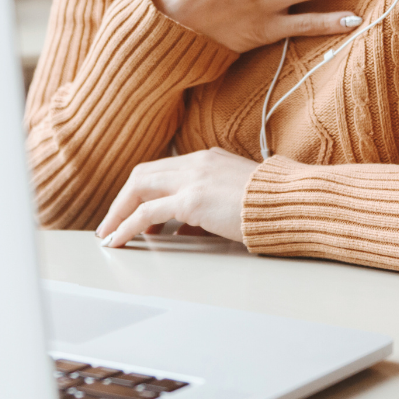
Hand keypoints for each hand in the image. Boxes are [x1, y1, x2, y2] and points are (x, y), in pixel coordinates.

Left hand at [96, 148, 257, 246]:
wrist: (290, 202)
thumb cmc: (271, 204)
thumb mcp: (235, 197)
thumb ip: (209, 205)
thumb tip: (187, 227)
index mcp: (207, 159)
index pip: (162, 169)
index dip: (143, 190)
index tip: (134, 211)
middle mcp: (196, 163)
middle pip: (144, 174)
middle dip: (122, 199)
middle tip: (111, 222)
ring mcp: (193, 179)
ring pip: (139, 188)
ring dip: (118, 212)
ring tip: (109, 234)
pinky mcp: (192, 201)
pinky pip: (147, 213)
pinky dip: (126, 225)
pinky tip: (118, 239)